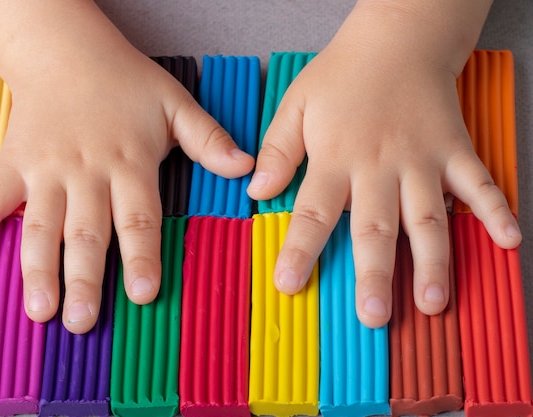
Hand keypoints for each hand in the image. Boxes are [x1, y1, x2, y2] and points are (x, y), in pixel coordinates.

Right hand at [0, 7, 253, 333]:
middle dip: (84, 280)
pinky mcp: (14, 163)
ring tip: (39, 309)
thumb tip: (245, 168)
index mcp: (128, 163)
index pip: (138, 219)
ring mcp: (46, 170)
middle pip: (86, 233)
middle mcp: (86, 172)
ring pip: (40, 225)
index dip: (142, 257)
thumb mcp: (175, 104)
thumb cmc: (123, 80)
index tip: (144, 293)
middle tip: (82, 321)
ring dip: (37, 269)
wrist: (66, 51)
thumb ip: (209, 139)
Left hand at [248, 1, 520, 327]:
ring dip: (433, 261)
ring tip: (434, 302)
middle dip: (374, 275)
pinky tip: (508, 242)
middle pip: (375, 227)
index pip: (313, 213)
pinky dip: (495, 211)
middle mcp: (378, 165)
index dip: (300, 251)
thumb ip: (278, 150)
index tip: (288, 284)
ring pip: (427, 217)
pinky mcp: (454, 149)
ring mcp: (421, 159)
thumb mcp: (296, 105)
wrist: (397, 39)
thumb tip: (257, 192)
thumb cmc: (343, 75)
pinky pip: (477, 183)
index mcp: (335, 158)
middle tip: (374, 316)